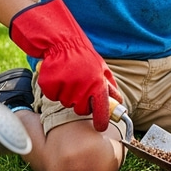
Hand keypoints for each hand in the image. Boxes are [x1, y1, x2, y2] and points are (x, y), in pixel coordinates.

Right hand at [9, 0, 121, 131]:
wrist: (62, 43)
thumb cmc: (84, 57)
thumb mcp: (102, 69)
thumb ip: (109, 87)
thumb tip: (119, 101)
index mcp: (97, 85)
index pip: (102, 110)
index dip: (101, 121)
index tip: (100, 127)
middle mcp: (82, 89)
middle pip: (81, 110)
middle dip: (81, 103)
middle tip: (79, 87)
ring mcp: (65, 88)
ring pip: (66, 103)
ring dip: (67, 94)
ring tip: (69, 78)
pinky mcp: (50, 87)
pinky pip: (53, 97)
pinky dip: (55, 90)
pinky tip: (59, 77)